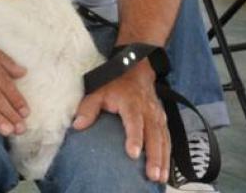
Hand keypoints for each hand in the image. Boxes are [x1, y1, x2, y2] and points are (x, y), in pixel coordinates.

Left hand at [72, 59, 168, 182]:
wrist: (135, 68)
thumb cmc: (113, 83)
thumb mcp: (97, 91)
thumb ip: (88, 108)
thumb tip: (77, 125)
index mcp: (131, 103)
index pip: (134, 122)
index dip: (134, 138)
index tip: (133, 154)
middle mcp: (148, 110)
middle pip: (153, 135)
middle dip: (154, 156)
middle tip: (152, 174)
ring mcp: (157, 115)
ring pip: (163, 139)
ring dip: (163, 159)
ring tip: (160, 177)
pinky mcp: (162, 120)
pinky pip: (167, 138)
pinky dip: (168, 154)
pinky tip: (166, 168)